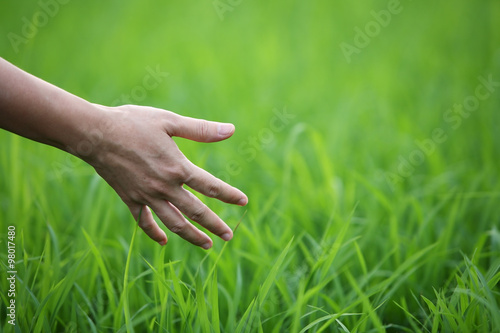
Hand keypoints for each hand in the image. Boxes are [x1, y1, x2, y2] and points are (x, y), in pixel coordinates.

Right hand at [87, 105, 247, 248]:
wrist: (94, 133)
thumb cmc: (133, 123)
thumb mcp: (169, 122)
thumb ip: (201, 130)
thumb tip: (230, 130)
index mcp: (178, 168)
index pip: (211, 186)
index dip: (230, 195)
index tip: (243, 202)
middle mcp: (164, 187)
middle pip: (196, 212)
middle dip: (214, 225)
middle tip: (229, 236)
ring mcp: (146, 196)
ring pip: (173, 222)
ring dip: (191, 236)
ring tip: (206, 245)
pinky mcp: (130, 199)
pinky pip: (144, 221)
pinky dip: (154, 232)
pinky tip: (163, 240)